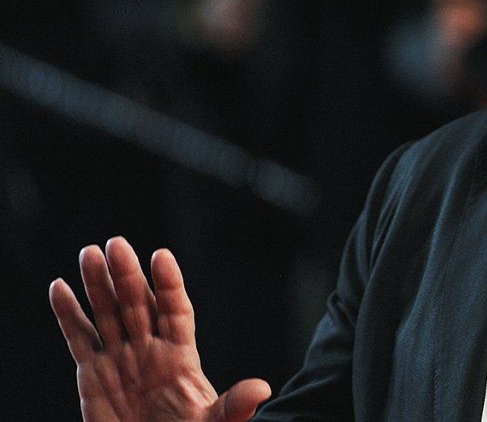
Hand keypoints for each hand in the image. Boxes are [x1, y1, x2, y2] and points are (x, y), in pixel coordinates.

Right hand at [49, 237, 270, 420]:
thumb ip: (233, 405)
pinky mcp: (93, 374)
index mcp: (180, 356)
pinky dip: (68, 314)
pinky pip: (80, 338)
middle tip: (117, 244)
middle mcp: (150, 349)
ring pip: (108, 313)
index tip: (162, 257)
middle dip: (127, 275)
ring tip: (89, 253)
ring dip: (98, 284)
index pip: (176, 311)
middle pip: (138, 304)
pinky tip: (59, 288)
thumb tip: (262, 390)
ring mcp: (121, 358)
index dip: (169, 285)